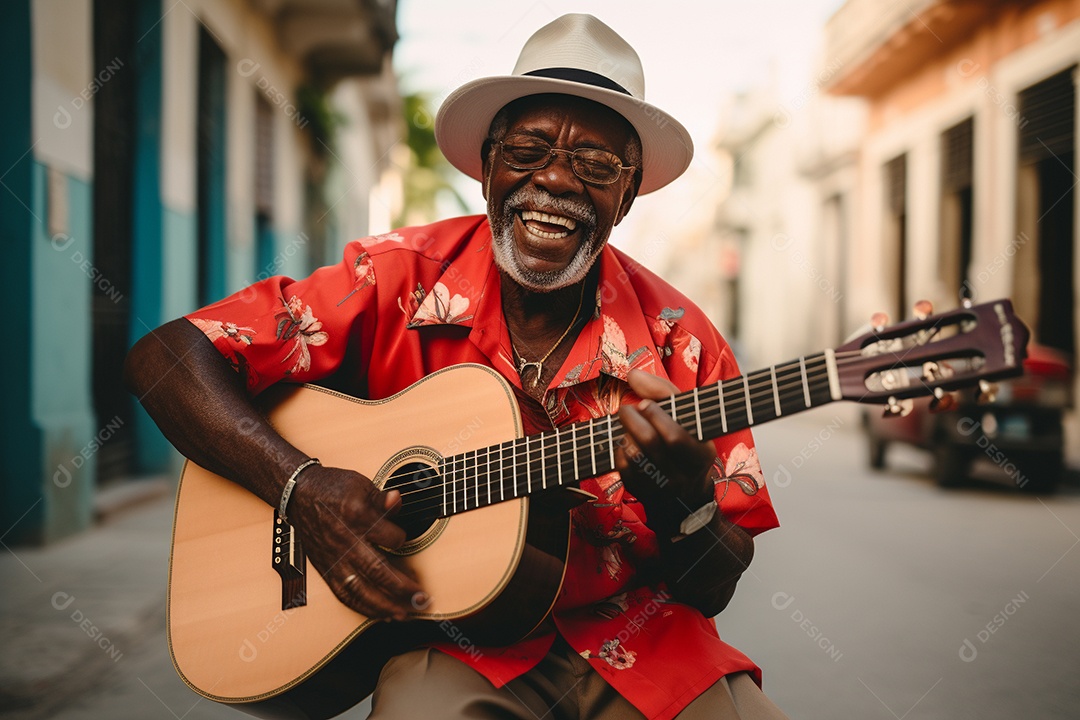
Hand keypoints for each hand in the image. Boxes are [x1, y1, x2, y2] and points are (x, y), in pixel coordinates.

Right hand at [288, 465, 424, 620]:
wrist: (299, 495)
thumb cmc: (332, 488)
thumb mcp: (360, 484)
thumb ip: (382, 498)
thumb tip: (398, 500)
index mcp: (356, 516)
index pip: (390, 536)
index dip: (402, 539)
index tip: (404, 538)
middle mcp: (344, 541)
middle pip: (376, 570)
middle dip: (402, 588)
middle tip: (422, 599)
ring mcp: (334, 559)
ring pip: (360, 589)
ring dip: (384, 606)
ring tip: (404, 614)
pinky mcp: (327, 570)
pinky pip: (345, 594)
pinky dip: (363, 608)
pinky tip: (380, 614)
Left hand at [616, 370, 716, 535]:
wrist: (688, 498)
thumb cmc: (687, 446)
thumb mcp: (690, 420)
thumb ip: (664, 393)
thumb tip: (633, 375)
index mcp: (702, 454)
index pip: (676, 436)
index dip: (656, 416)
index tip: (643, 403)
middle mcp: (684, 475)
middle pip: (650, 444)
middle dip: (632, 421)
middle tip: (626, 410)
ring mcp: (664, 488)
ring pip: (635, 457)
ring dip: (624, 435)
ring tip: (626, 425)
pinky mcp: (646, 495)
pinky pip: (625, 471)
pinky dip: (619, 452)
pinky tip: (624, 443)